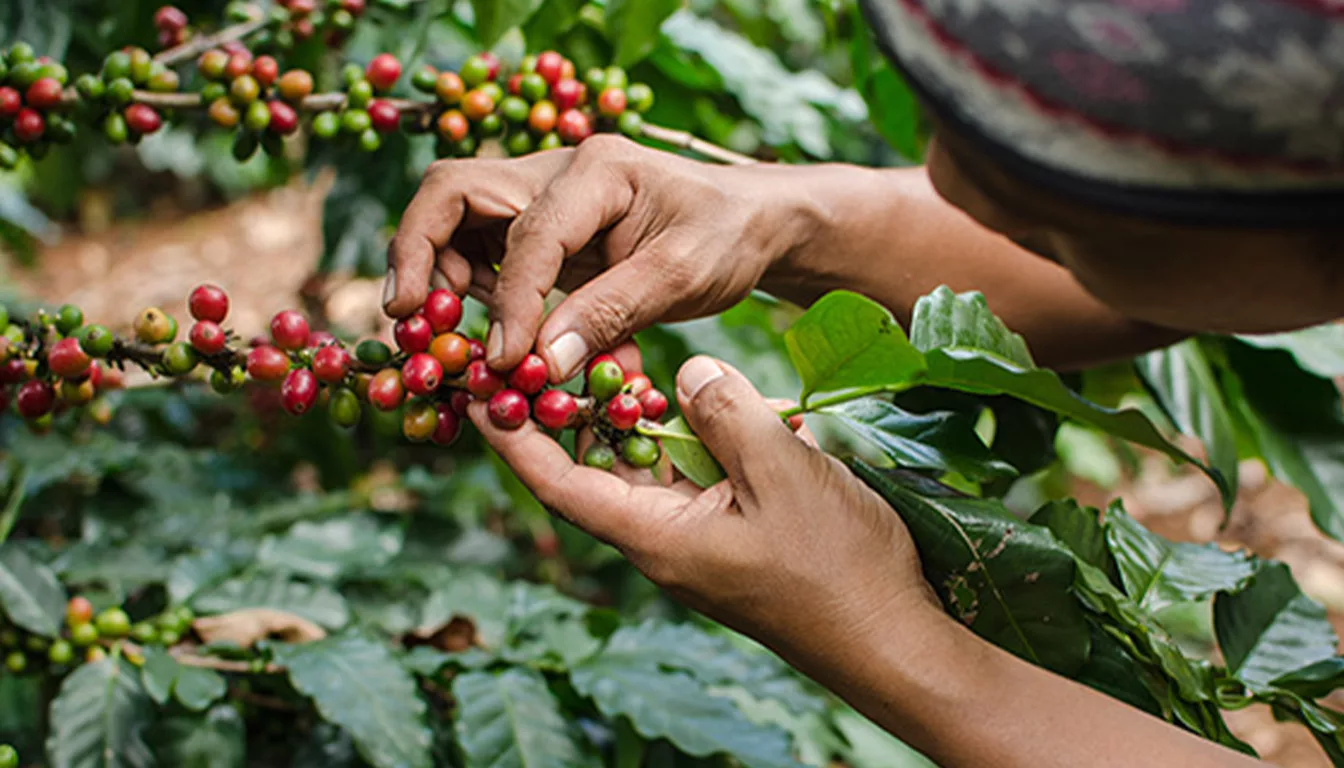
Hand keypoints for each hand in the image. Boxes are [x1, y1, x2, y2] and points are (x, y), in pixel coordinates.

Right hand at [385, 136, 816, 381]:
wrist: (751, 222)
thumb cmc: (727, 238)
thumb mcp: (682, 277)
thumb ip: (611, 314)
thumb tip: (541, 363)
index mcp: (596, 171)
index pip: (528, 232)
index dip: (510, 301)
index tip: (505, 361)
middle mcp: (555, 172)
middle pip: (453, 193)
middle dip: (419, 253)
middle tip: (408, 320)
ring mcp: (543, 197)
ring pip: (456, 221)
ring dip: (440, 276)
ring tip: (444, 335)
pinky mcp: (542, 229)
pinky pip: (484, 252)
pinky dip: (474, 292)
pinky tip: (491, 336)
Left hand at [470, 354, 938, 663]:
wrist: (893, 635)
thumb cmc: (836, 567)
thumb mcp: (781, 474)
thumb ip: (726, 414)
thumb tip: (687, 371)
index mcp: (656, 536)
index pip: (560, 483)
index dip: (515, 438)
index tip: (479, 390)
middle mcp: (664, 540)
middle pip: (596, 469)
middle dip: (573, 411)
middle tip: (555, 348)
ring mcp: (699, 540)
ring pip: (648, 468)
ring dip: (637, 418)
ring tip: (623, 358)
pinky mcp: (733, 534)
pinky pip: (694, 477)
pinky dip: (691, 437)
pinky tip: (708, 401)